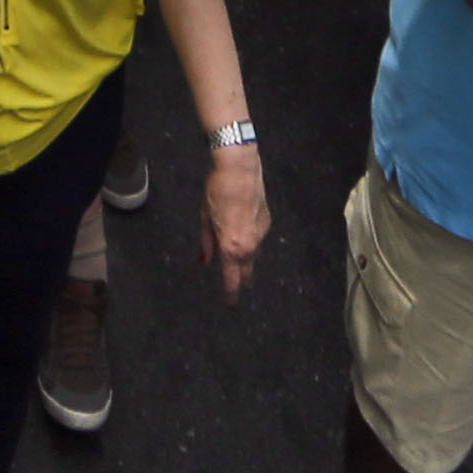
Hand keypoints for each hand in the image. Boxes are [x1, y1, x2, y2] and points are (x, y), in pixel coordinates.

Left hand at [199, 144, 268, 296]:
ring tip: (234, 247)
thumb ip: (207, 243)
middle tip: (234, 282)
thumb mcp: (205, 217)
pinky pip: (258, 238)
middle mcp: (249, 245)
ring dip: (244, 257)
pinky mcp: (267, 222)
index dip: (231, 293)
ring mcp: (261, 234)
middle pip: (246, 271)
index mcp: (231, 247)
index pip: (232, 280)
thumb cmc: (217, 191)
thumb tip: (205, 261)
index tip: (230, 303)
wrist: (240, 169)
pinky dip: (250, 238)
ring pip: (253, 254)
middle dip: (240, 278)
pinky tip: (242, 224)